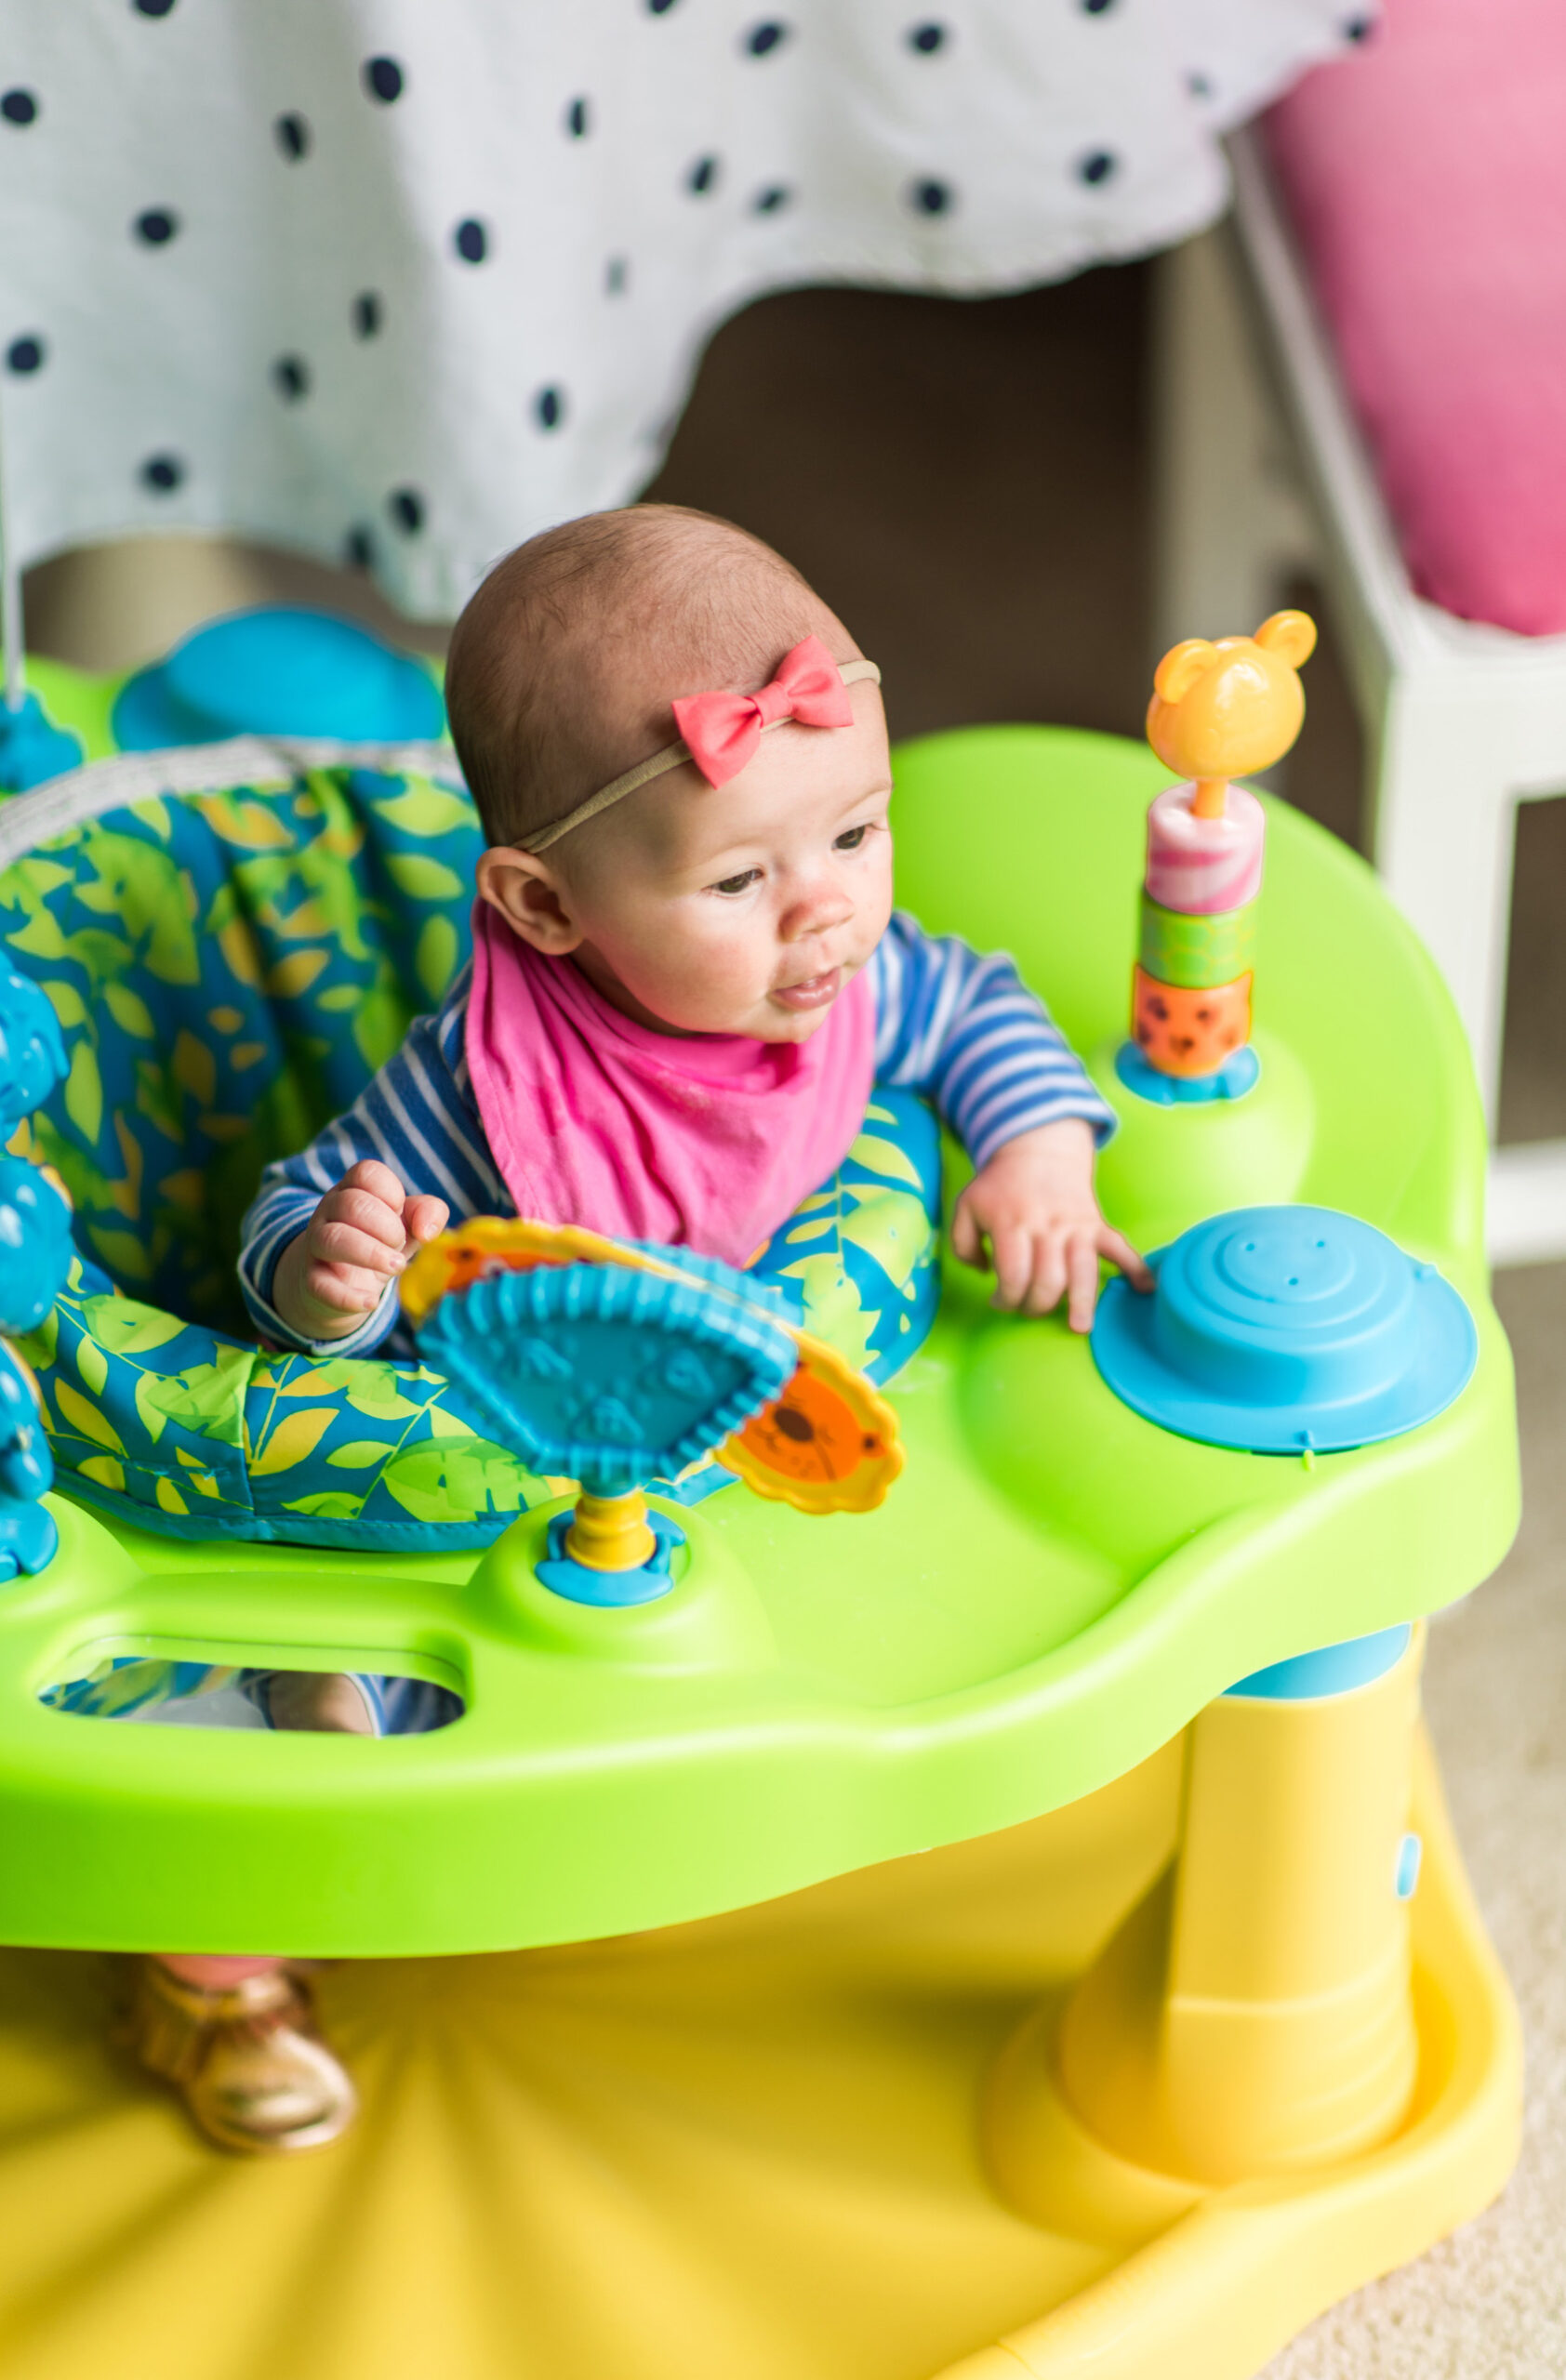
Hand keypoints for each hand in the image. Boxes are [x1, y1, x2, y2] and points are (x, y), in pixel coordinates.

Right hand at [271, 1160, 448, 1342]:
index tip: (400, 1214)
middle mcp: (329, 1212)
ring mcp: (316, 1246)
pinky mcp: (312, 1281)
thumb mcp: (408, 1224)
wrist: (343, 1284)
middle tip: (400, 1246)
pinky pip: (320, 1285)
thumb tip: (428, 1231)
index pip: (366, 1172)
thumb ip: (428, 1213)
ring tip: (396, 1267)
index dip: (392, 1192)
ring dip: (371, 1254)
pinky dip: (349, 1296)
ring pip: (332, 1239)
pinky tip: (371, 1302)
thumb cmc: (380, 1242)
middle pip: (351, 1204)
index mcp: (353, 1189)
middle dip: (386, 1227)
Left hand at [950, 1118, 1151, 1330]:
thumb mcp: (966, 1208)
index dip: (1005, 1299)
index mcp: (1012, 1224)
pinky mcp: (1096, 1224)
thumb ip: (962, 1245)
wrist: (1038, 1148)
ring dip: (1083, 1302)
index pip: (1013, 1275)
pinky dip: (1136, 1268)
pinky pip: (1120, 1247)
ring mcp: (1075, 1226)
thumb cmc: (999, 1185)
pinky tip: (1146, 1289)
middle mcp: (1046, 1228)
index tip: (1000, 1302)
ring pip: (1083, 1271)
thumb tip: (983, 1275)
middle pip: (1048, 1281)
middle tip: (1028, 1308)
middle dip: (1037, 1306)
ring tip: (1080, 1327)